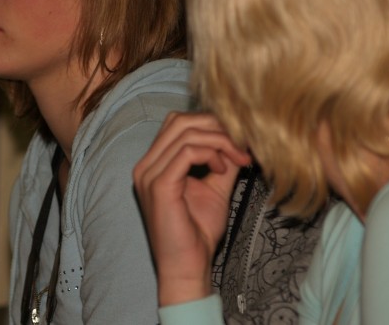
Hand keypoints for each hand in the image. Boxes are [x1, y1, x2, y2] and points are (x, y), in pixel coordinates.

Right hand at [133, 112, 250, 305]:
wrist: (187, 268)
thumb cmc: (197, 233)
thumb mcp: (214, 188)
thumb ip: (222, 161)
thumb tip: (240, 139)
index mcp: (153, 164)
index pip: (178, 124)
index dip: (211, 124)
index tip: (240, 143)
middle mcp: (146, 165)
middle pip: (180, 121)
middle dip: (216, 126)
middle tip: (243, 144)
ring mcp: (149, 174)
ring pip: (186, 133)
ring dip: (220, 140)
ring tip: (238, 159)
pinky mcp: (159, 185)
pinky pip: (187, 152)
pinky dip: (211, 153)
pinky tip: (223, 168)